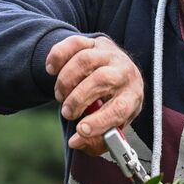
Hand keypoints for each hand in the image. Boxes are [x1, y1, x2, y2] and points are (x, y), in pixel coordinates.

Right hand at [45, 34, 143, 155]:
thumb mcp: (110, 125)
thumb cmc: (112, 104)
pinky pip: (73, 43)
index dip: (99, 121)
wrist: (112, 73)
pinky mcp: (92, 41)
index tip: (80, 130)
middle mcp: (124, 71)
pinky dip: (57, 57)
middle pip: (102, 79)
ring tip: (60, 96)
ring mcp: (108, 53)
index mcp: (133, 95)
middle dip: (78, 99)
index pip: (120, 108)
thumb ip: (95, 139)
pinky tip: (51, 70)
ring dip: (65, 81)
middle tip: (66, 113)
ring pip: (84, 61)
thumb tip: (76, 142)